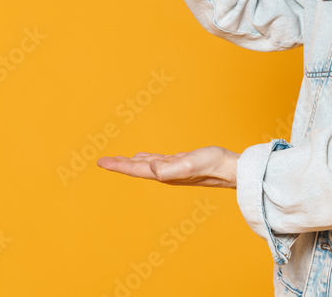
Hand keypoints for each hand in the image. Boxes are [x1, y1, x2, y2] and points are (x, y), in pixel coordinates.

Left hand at [97, 146, 239, 188]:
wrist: (230, 168)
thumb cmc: (212, 167)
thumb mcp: (188, 165)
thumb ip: (169, 168)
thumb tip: (151, 166)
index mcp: (163, 174)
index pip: (135, 169)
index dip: (117, 165)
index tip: (101, 162)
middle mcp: (166, 173)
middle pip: (137, 169)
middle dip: (120, 164)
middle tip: (103, 161)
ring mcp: (173, 169)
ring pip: (147, 165)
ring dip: (133, 162)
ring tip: (121, 160)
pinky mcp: (182, 163)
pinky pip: (159, 161)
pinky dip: (149, 158)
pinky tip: (146, 157)